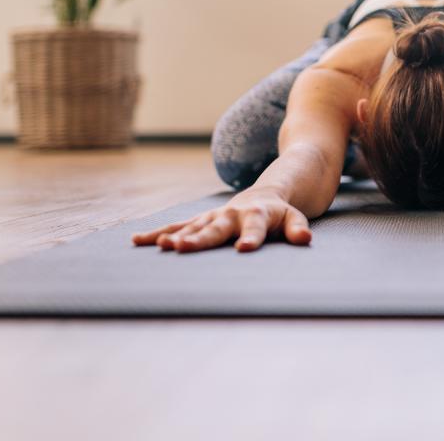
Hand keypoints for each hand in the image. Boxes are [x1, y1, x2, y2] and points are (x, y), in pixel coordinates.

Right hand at [131, 190, 311, 252]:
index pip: (255, 229)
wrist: (264, 194)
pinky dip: (159, 233)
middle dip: (199, 238)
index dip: (250, 238)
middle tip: (181, 247)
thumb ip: (298, 229)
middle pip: (215, 228)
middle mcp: (231, 215)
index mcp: (257, 216)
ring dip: (175, 235)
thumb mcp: (295, 218)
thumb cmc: (281, 213)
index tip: (242, 250)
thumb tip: (305, 239)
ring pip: (192, 226)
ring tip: (161, 245)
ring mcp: (213, 217)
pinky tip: (138, 241)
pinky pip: (177, 226)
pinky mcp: (200, 221)